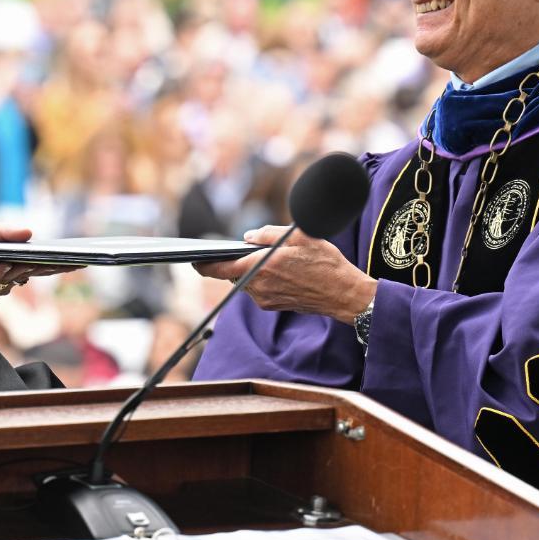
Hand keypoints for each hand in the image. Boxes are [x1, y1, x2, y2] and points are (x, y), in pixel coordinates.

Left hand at [0, 218, 78, 303]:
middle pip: (36, 274)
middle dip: (51, 268)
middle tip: (66, 262)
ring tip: (13, 260)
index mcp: (15, 259)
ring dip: (14, 270)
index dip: (60, 264)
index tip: (80, 262)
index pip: (43, 264)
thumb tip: (30, 233)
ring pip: (13, 281)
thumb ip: (6, 232)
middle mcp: (9, 274)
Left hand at [193, 225, 375, 323]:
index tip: (193, 259)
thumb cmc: (325, 263)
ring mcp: (265, 299)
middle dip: (235, 261)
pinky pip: (257, 289)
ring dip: (250, 269)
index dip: (203, 265)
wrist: (344, 295)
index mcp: (261, 267)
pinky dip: (261, 278)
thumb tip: (247, 239)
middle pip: (233, 273)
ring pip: (245, 280)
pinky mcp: (273, 305)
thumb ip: (267, 234)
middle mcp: (258, 286)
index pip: (219, 268)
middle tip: (244, 249)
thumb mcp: (298, 236)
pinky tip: (279, 270)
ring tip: (270, 257)